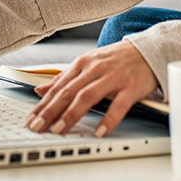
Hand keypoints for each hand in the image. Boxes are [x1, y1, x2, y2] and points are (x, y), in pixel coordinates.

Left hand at [25, 41, 158, 137]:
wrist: (149, 50)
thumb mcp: (88, 63)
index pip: (58, 86)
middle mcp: (95, 69)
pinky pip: (118, 105)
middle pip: (68, 91)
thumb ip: (65, 78)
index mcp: (83, 63)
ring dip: (72, 114)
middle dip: (51, 110)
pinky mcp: (131, 87)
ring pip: (87, 96)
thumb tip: (41, 90)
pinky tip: (99, 131)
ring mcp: (113, 77)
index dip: (43, 104)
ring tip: (60, 130)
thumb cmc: (118, 59)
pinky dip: (108, 119)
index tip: (31, 119)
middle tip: (38, 126)